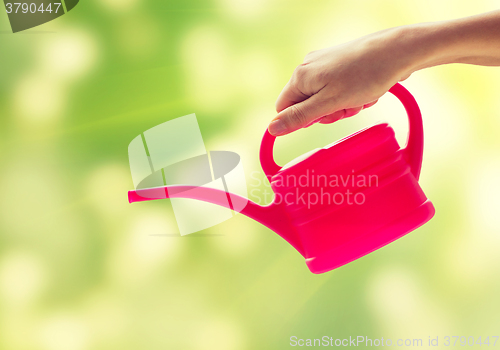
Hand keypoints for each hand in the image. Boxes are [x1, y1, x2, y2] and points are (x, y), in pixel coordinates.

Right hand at [269, 27, 417, 135]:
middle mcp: (309, 67)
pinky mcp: (340, 64)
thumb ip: (299, 117)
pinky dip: (351, 96)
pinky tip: (365, 91)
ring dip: (343, 105)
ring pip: (325, 99)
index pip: (285, 108)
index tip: (324, 117)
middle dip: (328, 112)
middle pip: (307, 105)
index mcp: (300, 76)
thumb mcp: (329, 103)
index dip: (302, 119)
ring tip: (359, 98)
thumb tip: (271, 128)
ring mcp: (325, 64)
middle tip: (347, 107)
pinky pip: (338, 89)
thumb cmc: (365, 76)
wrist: (397, 52)